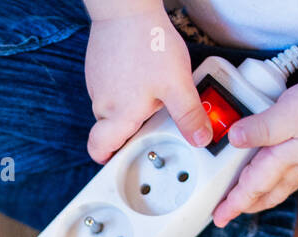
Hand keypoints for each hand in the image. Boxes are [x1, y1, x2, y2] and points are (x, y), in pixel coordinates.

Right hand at [83, 2, 212, 163]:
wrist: (127, 8)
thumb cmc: (148, 43)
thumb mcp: (177, 84)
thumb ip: (189, 115)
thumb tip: (201, 138)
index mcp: (119, 115)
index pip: (99, 149)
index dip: (108, 158)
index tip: (119, 160)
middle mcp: (102, 102)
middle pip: (110, 129)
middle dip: (130, 128)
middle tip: (152, 119)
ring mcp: (96, 84)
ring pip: (111, 106)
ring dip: (128, 105)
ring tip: (151, 89)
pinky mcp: (97, 67)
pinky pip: (110, 86)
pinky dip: (124, 85)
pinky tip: (141, 71)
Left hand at [212, 67, 297, 226]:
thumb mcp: (290, 111)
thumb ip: (261, 128)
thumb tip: (234, 139)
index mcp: (285, 160)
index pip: (252, 186)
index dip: (233, 202)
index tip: (218, 217)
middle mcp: (297, 167)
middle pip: (265, 194)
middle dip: (244, 205)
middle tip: (226, 215)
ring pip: (279, 187)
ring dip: (260, 196)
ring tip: (245, 201)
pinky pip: (292, 176)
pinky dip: (277, 181)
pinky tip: (275, 175)